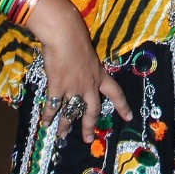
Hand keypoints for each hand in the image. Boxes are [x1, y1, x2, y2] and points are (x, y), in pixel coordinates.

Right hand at [27, 0, 132, 143]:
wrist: (65, 34)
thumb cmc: (75, 37)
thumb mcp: (87, 53)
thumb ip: (84, 64)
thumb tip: (77, 67)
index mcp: (99, 74)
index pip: (115, 93)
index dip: (122, 106)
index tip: (128, 117)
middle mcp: (88, 85)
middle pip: (92, 110)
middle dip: (89, 125)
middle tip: (88, 139)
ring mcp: (73, 88)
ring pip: (71, 112)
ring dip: (66, 125)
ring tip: (62, 136)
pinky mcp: (58, 87)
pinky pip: (53, 106)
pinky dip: (48, 116)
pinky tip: (45, 123)